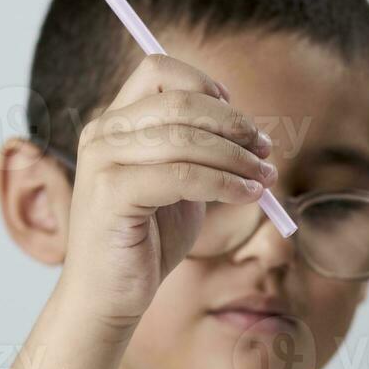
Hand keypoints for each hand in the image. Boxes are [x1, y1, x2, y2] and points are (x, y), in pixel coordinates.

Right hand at [58, 54, 275, 329]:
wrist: (108, 297)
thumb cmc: (144, 242)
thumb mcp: (175, 184)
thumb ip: (196, 149)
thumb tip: (248, 127)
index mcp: (114, 123)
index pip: (159, 70)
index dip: (205, 86)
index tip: (239, 122)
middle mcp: (102, 133)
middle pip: (179, 101)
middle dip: (233, 124)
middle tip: (266, 150)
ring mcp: (102, 161)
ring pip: (185, 138)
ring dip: (236, 156)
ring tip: (264, 178)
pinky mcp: (112, 194)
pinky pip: (183, 175)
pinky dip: (224, 183)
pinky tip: (247, 196)